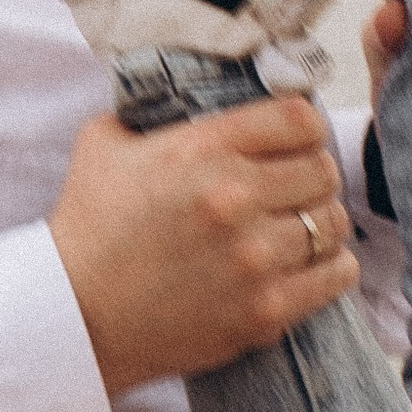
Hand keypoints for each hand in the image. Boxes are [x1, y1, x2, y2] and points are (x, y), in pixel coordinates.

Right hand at [50, 97, 357, 395]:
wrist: (75, 319)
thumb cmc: (88, 231)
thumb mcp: (106, 144)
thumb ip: (154, 112)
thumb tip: (188, 92)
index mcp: (201, 150)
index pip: (297, 119)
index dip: (305, 128)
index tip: (296, 142)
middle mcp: (234, 199)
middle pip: (322, 170)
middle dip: (312, 175)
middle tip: (295, 189)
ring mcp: (255, 258)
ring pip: (333, 222)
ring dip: (321, 222)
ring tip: (299, 227)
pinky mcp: (266, 309)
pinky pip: (336, 274)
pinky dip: (331, 266)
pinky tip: (308, 263)